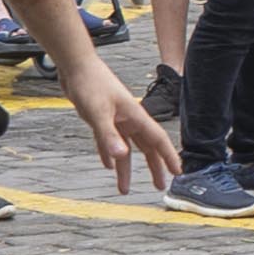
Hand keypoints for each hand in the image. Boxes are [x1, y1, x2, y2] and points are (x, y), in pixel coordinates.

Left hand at [67, 59, 182, 196]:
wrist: (75, 66)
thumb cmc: (89, 83)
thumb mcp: (97, 112)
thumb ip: (108, 135)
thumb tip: (120, 157)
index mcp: (134, 116)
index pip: (158, 140)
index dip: (169, 156)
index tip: (178, 172)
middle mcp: (128, 119)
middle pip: (146, 148)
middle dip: (154, 168)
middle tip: (160, 186)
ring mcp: (116, 119)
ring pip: (126, 149)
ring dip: (126, 169)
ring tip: (125, 188)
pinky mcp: (102, 118)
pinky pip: (109, 142)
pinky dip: (110, 154)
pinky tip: (108, 166)